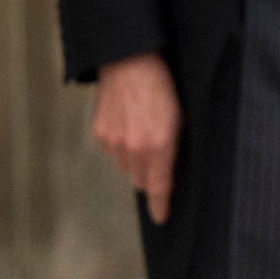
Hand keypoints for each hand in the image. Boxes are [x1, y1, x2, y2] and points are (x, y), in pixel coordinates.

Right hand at [92, 52, 182, 224]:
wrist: (128, 61)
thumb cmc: (161, 86)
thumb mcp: (180, 117)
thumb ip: (173, 148)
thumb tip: (168, 169)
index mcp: (159, 146)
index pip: (159, 188)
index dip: (160, 206)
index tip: (161, 218)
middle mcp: (134, 149)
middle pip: (140, 181)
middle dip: (149, 176)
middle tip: (156, 157)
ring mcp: (113, 142)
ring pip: (125, 167)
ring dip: (134, 161)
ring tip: (141, 134)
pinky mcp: (99, 133)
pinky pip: (111, 153)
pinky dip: (120, 147)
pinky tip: (127, 128)